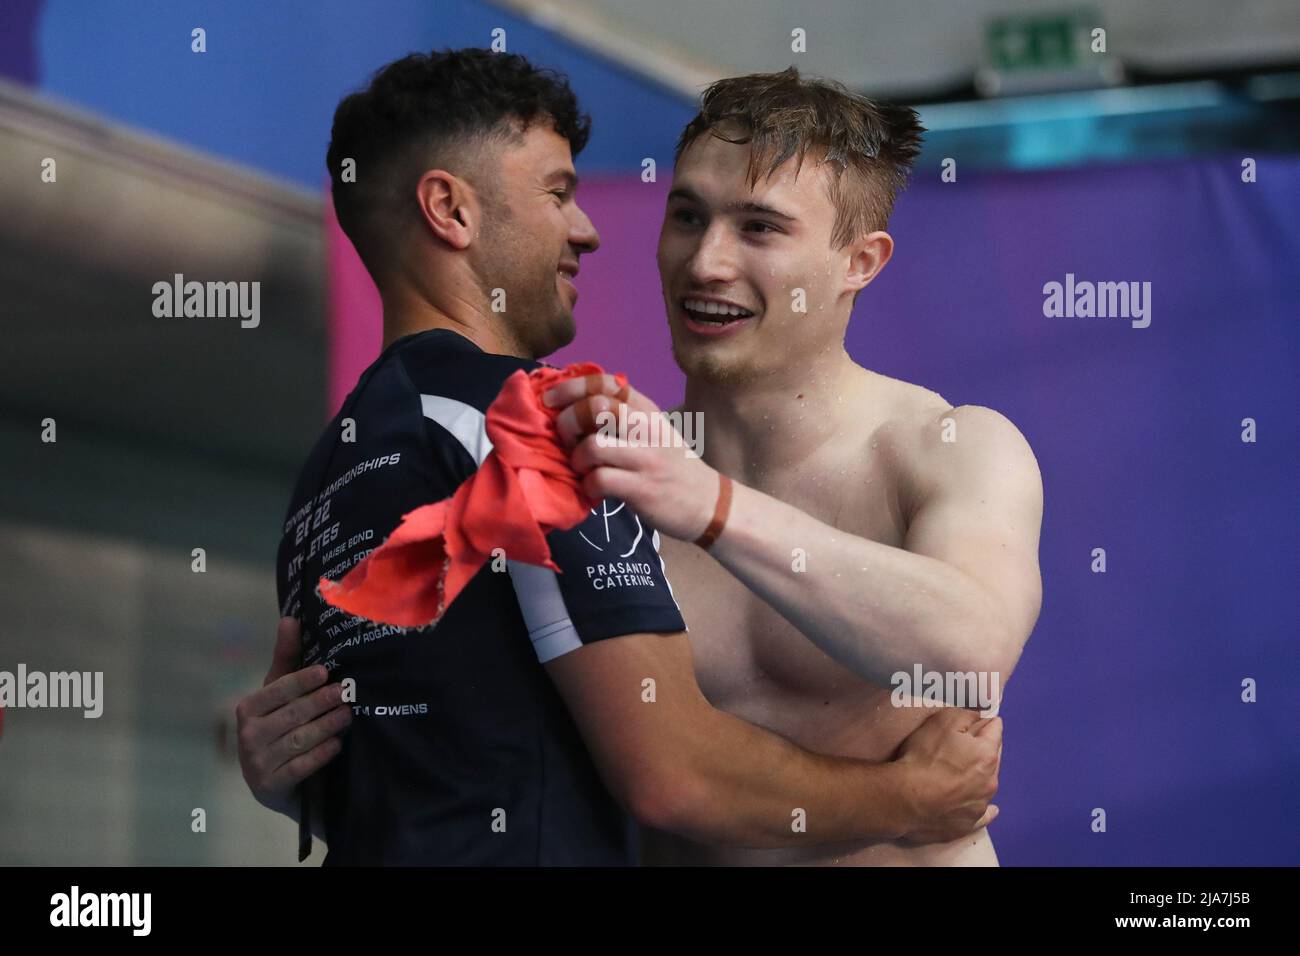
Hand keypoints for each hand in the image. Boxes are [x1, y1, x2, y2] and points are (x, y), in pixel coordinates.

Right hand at [236, 618, 350, 814]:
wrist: (278, 783)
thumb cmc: (281, 726)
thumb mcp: (280, 693)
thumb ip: (286, 659)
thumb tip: (290, 619)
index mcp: (248, 708)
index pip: (277, 690)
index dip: (301, 680)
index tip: (326, 671)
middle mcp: (247, 736)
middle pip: (291, 715)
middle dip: (320, 702)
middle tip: (346, 692)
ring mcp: (256, 764)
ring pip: (297, 740)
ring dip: (326, 726)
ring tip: (348, 715)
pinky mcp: (270, 787)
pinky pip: (299, 767)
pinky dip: (320, 754)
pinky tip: (336, 744)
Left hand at [543, 374, 720, 541]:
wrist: (708, 502)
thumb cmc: (673, 465)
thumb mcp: (654, 430)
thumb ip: (623, 417)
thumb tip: (572, 408)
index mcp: (646, 410)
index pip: (605, 383)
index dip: (571, 386)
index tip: (550, 398)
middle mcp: (646, 428)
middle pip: (594, 408)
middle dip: (567, 422)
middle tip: (565, 440)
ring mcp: (645, 458)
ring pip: (592, 445)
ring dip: (576, 459)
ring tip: (582, 469)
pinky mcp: (641, 488)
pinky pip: (599, 480)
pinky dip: (587, 486)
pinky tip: (594, 490)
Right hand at [892, 708, 1001, 843]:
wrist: (905, 799)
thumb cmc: (924, 756)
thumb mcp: (942, 721)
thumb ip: (965, 715)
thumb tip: (979, 717)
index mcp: (987, 755)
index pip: (995, 731)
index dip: (985, 723)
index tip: (978, 720)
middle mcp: (990, 782)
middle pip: (993, 758)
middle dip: (984, 750)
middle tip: (967, 746)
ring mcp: (980, 806)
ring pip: (987, 785)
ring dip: (981, 777)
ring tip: (966, 775)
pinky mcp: (968, 825)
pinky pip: (984, 815)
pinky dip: (986, 809)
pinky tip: (990, 809)